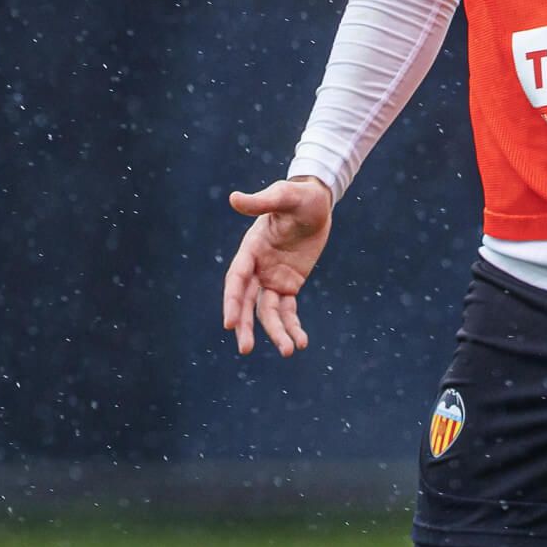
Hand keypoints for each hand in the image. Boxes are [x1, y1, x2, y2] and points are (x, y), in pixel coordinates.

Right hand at [222, 176, 332, 355]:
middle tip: (245, 349)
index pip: (237, 279)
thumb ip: (262, 201)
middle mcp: (257, 267)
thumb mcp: (284, 195)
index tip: (230, 323)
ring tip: (289, 351)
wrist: (316, 202)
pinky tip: (301, 342)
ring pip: (268, 312)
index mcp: (250, 248)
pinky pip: (288, 310)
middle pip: (247, 302)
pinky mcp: (289, 284)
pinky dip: (292, 326)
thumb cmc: (298, 196)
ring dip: (276, 332)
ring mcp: (272, 278)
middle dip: (245, 325)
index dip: (232, 301)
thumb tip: (234, 198)